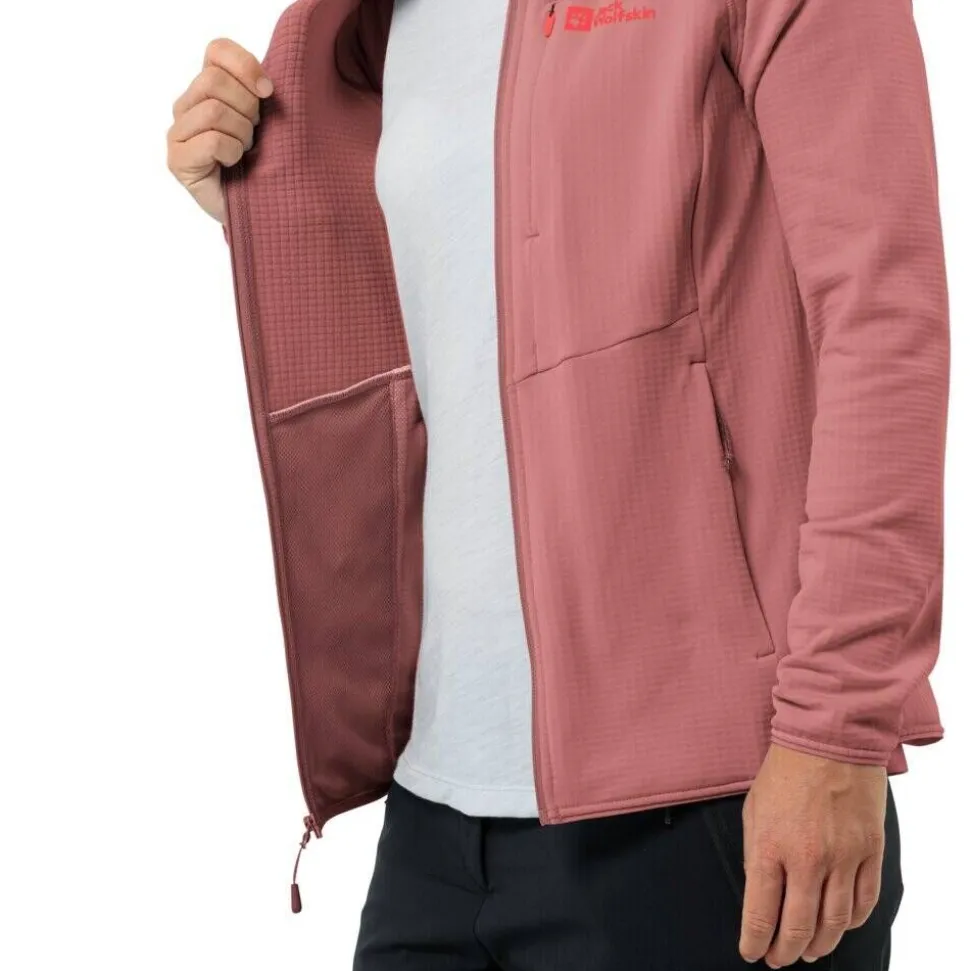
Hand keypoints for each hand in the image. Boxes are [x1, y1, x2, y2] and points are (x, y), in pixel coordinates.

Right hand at [167, 39, 273, 223]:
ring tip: (244, 153)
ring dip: (241, 135)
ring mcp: (177, 133)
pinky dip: (232, 153)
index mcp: (207, 89)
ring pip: (214, 110)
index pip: (216, 50)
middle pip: (214, 80)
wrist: (262, 211)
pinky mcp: (177, 160)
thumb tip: (266, 82)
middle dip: (246, 108)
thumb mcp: (269, 122)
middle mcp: (186, 106)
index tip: (268, 92)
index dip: (245, 65)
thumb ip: (260, 93)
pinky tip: (233, 165)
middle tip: (255, 135)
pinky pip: (211, 141)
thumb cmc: (266, 165)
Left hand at [739, 744, 887, 966]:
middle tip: (780, 959)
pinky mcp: (870, 853)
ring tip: (809, 951)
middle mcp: (807, 860)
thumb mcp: (753, 809)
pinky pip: (865, 902)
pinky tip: (840, 926)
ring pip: (834, 922)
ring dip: (820, 943)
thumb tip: (760, 890)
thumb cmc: (785, 771)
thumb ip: (756, 852)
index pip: (760, 912)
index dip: (755, 941)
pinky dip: (852, 922)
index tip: (751, 952)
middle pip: (798, 927)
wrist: (829, 741)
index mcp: (769, 847)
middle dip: (786, 951)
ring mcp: (843, 858)